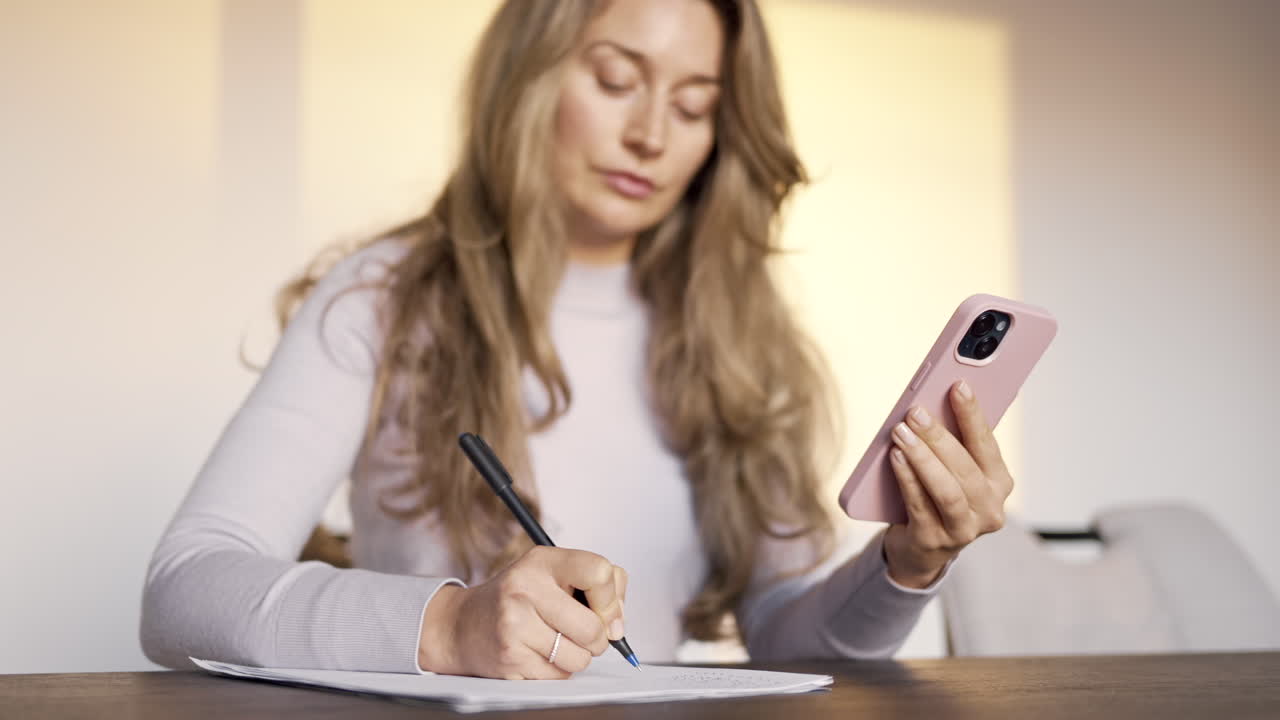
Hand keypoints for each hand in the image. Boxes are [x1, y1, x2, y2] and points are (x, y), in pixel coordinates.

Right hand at [417, 546, 627, 678]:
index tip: (605, 609)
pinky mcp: (510, 658)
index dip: (612, 597)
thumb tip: (617, 625)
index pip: (599, 571)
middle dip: (597, 637)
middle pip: (594, 627)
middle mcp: (525, 588)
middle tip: (581, 631)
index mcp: (542, 561)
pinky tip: (538, 653)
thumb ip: (595, 586)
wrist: (462, 625)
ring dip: (577, 656)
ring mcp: (515, 625)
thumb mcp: (551, 574)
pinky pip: (559, 675)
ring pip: (580, 657)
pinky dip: (557, 670)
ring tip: (555, 641)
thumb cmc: (517, 599)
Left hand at [883, 379, 1012, 587]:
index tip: (958, 385)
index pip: (987, 444)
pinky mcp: (934, 541)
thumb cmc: (936, 496)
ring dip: (922, 458)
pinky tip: (894, 457)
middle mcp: (989, 509)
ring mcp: (964, 530)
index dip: (973, 414)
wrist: (920, 548)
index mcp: (999, 483)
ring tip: (901, 432)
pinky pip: (919, 505)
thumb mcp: (951, 469)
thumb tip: (932, 401)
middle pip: (965, 468)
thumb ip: (951, 442)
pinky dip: (906, 478)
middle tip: (915, 411)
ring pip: (947, 490)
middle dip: (939, 436)